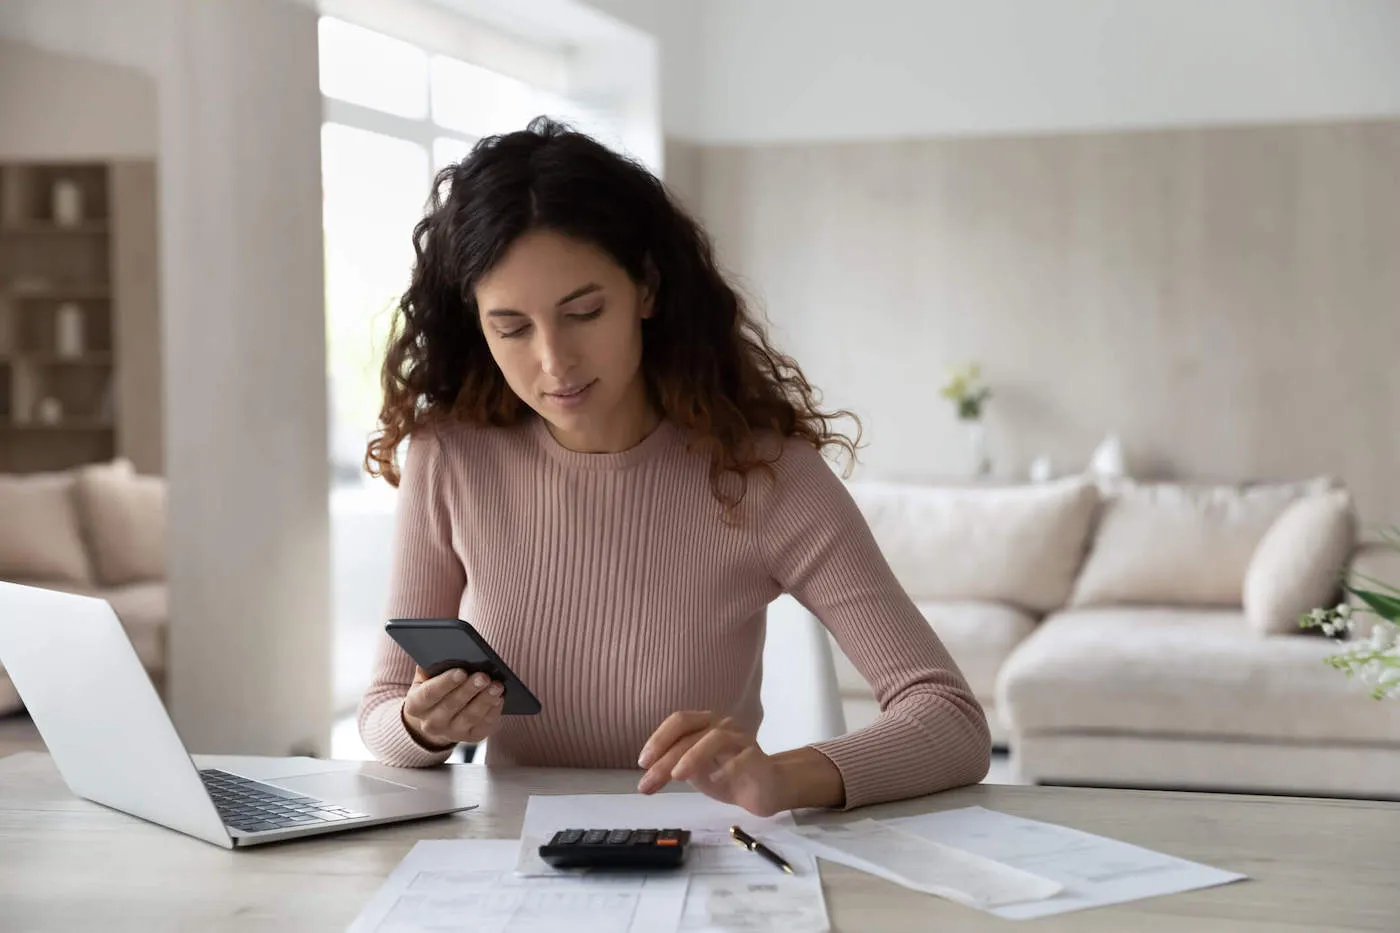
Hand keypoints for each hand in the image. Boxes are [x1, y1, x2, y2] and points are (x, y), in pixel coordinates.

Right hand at [401, 667, 504, 748]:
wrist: (437, 719)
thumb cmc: (434, 689)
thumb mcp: (425, 679)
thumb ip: (429, 668)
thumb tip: (438, 653)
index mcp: (416, 706)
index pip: (429, 694)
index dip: (445, 683)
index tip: (461, 671)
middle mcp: (431, 723)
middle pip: (452, 705)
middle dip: (469, 689)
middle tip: (484, 676)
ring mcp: (452, 733)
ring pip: (470, 717)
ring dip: (485, 700)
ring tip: (497, 685)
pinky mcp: (471, 737)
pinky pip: (484, 725)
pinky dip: (493, 711)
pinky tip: (500, 698)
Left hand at [636, 711, 786, 816]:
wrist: (765, 788)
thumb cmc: (726, 775)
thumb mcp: (694, 770)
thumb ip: (673, 767)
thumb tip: (646, 777)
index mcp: (705, 724)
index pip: (679, 721)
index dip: (659, 738)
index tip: (642, 763)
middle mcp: (722, 725)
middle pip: (690, 734)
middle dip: (666, 759)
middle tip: (648, 783)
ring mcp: (741, 739)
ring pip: (715, 738)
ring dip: (692, 756)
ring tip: (677, 776)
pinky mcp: (758, 758)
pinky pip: (742, 758)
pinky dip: (726, 768)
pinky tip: (714, 781)